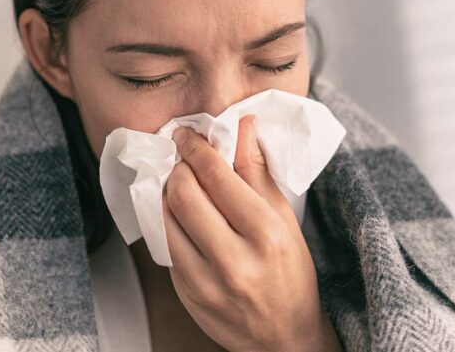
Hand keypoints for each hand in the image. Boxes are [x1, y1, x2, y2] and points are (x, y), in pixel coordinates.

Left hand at [162, 114, 341, 351]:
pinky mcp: (185, 294)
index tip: (187, 134)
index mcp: (265, 234)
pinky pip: (165, 245)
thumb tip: (242, 124)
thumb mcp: (283, 218)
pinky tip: (182, 216)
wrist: (283, 337)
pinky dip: (169, 223)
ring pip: (165, 218)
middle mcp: (234, 260)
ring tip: (180, 184)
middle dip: (178, 168)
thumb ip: (257, 170)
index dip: (196, 148)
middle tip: (184, 159)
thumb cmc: (290, 271)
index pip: (217, 177)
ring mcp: (205, 281)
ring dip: (167, 193)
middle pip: (183, 194)